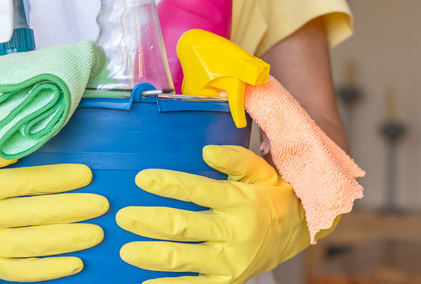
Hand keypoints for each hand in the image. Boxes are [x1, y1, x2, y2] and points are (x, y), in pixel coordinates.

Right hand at [0, 144, 108, 281]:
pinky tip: (76, 262)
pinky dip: (50, 269)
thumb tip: (24, 143)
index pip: (25, 183)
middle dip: (73, 209)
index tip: (87, 175)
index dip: (58, 179)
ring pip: (33, 245)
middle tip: (102, 204)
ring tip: (98, 232)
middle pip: (35, 214)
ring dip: (69, 239)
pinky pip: (23, 272)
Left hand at [116, 145, 316, 283]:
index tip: (142, 178)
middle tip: (123, 217)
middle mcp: (234, 232)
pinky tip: (145, 283)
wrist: (298, 233)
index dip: (169, 184)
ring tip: (127, 251)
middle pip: (185, 226)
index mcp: (240, 201)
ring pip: (185, 258)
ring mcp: (230, 260)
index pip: (199, 190)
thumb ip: (236, 158)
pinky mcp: (227, 280)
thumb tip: (207, 151)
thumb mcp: (261, 171)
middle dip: (150, 222)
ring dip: (153, 255)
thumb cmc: (270, 196)